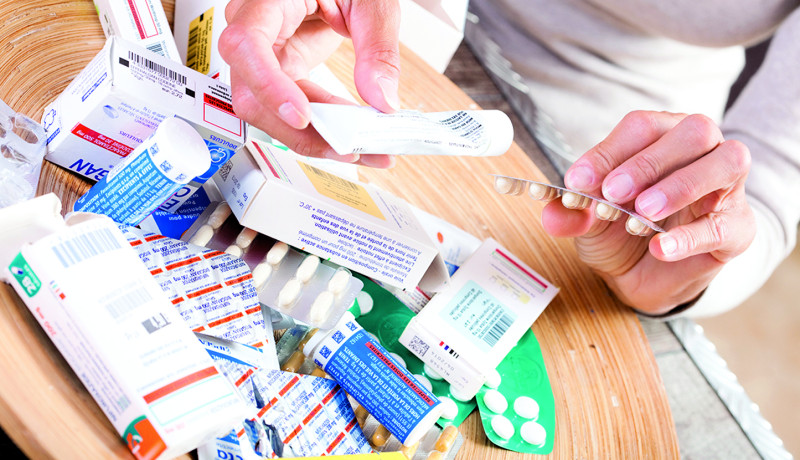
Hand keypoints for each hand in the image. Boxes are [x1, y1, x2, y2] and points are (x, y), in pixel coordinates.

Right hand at [219, 0, 399, 167]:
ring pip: (268, 112)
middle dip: (299, 131)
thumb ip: (378, 48)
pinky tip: (348, 136)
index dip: (269, 85)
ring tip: (358, 150)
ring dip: (312, 138)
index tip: (302, 115)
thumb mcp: (371, 1)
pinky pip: (292, 109)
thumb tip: (381, 100)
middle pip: (251, 93)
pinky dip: (320, 128)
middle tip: (348, 148)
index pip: (246, 45)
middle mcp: (255, 29)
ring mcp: (266, 54)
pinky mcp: (282, 71)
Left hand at [542, 111, 754, 314]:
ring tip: (643, 213)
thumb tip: (551, 211)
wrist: (644, 275)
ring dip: (680, 185)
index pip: (641, 127)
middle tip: (612, 194)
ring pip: (725, 162)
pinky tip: (660, 248)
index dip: (609, 152)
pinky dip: (691, 236)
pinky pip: (724, 223)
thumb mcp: (588, 222)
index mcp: (661, 136)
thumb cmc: (620, 232)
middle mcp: (700, 150)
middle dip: (648, 162)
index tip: (576, 181)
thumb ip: (570, 214)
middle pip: (691, 133)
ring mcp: (726, 186)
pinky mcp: (738, 226)